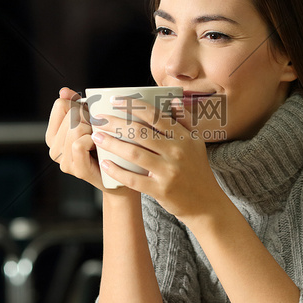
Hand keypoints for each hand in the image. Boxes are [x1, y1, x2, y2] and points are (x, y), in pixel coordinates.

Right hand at [45, 87, 136, 196]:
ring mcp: (63, 161)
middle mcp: (53, 148)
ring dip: (92, 130)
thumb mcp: (90, 120)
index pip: (60, 105)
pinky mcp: (75, 169)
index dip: (79, 106)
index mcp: (53, 134)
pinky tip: (99, 146)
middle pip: (70, 116)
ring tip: (99, 139)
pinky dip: (92, 140)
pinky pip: (78, 143)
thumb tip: (64, 91)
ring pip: (74, 129)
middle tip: (98, 131)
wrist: (122, 174)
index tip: (89, 117)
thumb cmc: (107, 145)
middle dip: (88, 119)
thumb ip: (75, 104)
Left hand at [91, 97, 225, 219]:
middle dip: (115, 123)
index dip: (133, 106)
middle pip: (140, 132)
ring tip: (97, 137)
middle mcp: (177, 152)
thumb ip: (184, 121)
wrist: (205, 202)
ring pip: (134, 154)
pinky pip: (133, 179)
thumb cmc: (196, 169)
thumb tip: (174, 100)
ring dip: (112, 144)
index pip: (155, 116)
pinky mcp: (161, 190)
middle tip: (99, 119)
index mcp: (183, 137)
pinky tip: (105, 163)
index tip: (115, 100)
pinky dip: (117, 171)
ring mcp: (169, 172)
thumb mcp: (195, 143)